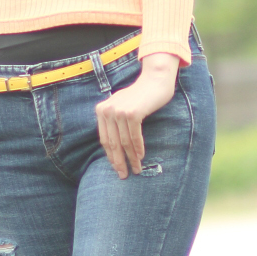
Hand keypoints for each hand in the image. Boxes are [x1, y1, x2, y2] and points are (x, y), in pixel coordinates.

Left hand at [95, 53, 179, 177]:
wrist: (155, 80)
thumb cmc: (140, 96)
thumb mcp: (121, 106)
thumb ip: (114, 122)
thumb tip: (113, 148)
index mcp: (101, 110)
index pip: (105, 139)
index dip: (111, 156)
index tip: (116, 168)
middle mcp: (107, 110)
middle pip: (112, 143)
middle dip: (119, 161)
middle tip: (124, 175)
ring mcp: (119, 111)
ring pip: (124, 142)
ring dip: (131, 158)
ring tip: (136, 169)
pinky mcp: (132, 113)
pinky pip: (134, 137)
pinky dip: (138, 148)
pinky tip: (141, 157)